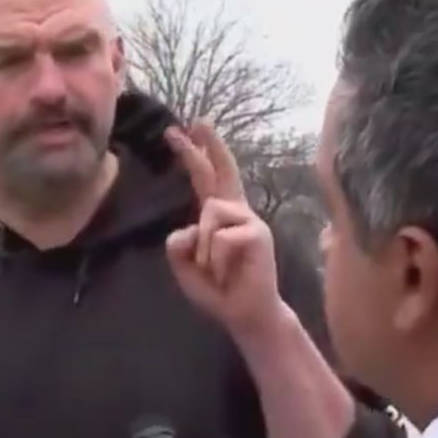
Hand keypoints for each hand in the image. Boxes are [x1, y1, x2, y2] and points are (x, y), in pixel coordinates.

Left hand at [164, 122, 287, 337]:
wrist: (246, 315)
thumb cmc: (219, 290)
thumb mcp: (185, 266)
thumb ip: (179, 243)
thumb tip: (191, 226)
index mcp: (220, 218)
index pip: (207, 179)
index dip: (195, 154)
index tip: (181, 131)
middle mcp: (237, 213)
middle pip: (221, 172)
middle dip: (206, 147)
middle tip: (196, 122)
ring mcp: (250, 221)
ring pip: (209, 212)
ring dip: (204, 247)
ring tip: (215, 269)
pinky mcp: (258, 234)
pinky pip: (220, 237)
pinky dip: (214, 259)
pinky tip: (228, 272)